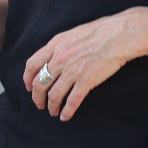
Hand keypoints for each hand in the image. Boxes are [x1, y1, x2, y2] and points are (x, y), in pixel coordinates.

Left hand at [22, 10, 140, 121]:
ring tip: (53, 112)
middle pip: (40, 83)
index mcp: (56, 45)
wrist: (119, 35)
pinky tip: (66, 116)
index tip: (29, 86)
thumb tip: (52, 57)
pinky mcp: (86, 81)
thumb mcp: (72, 34)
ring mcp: (72, 70)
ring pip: (54, 95)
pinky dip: (67, 111)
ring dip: (51, 107)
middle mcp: (60, 58)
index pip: (32, 65)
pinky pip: (72, 101)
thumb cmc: (100, 32)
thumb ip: (60, 46)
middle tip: (40, 104)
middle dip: (37, 97)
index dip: (28, 79)